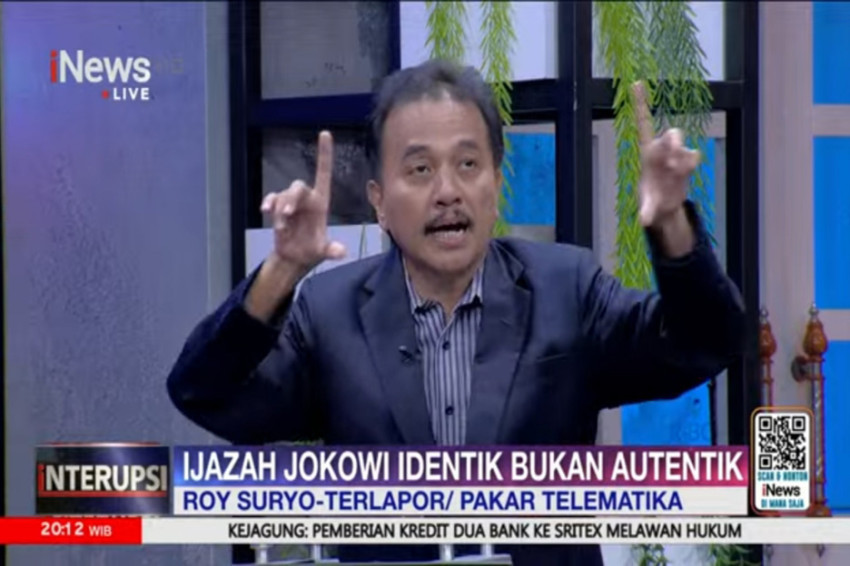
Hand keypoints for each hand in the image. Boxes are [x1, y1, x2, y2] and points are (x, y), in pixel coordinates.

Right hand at [261, 131, 346, 271]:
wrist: (294, 258)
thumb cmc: (311, 251)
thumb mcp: (323, 252)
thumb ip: (332, 251)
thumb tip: (341, 253)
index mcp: (321, 203)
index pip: (323, 173)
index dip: (324, 153)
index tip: (325, 133)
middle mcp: (306, 199)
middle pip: (297, 187)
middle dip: (291, 198)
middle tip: (286, 214)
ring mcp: (290, 203)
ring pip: (282, 196)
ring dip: (279, 211)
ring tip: (282, 229)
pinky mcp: (277, 208)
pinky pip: (271, 200)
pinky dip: (268, 205)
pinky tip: (266, 212)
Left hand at [633, 81, 700, 227]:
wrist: (665, 205)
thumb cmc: (652, 199)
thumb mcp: (648, 207)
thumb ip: (647, 212)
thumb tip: (645, 222)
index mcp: (646, 152)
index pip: (643, 123)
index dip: (641, 103)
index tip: (635, 82)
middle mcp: (662, 150)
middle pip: (671, 134)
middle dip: (673, 141)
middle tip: (671, 157)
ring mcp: (676, 155)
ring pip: (683, 145)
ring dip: (681, 155)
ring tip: (675, 172)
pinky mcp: (688, 161)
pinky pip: (693, 156)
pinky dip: (690, 163)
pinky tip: (683, 173)